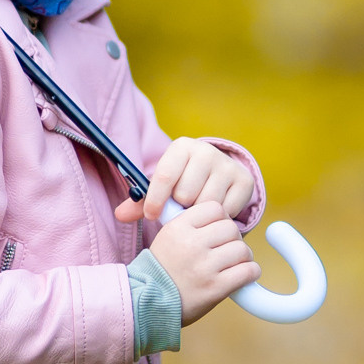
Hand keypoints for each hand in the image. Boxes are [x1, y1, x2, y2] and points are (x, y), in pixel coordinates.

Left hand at [115, 136, 255, 228]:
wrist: (217, 176)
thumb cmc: (183, 182)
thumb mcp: (162, 188)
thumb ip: (140, 202)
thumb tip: (120, 214)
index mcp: (181, 147)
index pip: (165, 176)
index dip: (156, 200)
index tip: (152, 215)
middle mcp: (206, 151)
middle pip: (185, 194)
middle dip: (180, 206)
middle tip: (182, 205)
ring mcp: (227, 165)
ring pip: (205, 204)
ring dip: (198, 213)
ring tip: (196, 207)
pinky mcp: (244, 180)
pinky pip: (225, 211)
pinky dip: (216, 217)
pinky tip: (213, 210)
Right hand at [147, 193, 260, 325]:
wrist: (148, 304)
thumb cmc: (162, 271)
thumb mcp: (167, 238)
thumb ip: (191, 225)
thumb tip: (221, 217)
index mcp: (178, 227)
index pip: (215, 208)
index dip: (221, 219)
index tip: (217, 232)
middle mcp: (191, 244)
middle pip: (231, 228)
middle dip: (233, 239)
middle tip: (227, 251)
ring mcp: (204, 266)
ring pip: (242, 249)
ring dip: (243, 257)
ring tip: (234, 265)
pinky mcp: (215, 287)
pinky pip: (248, 271)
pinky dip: (250, 273)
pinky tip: (242, 276)